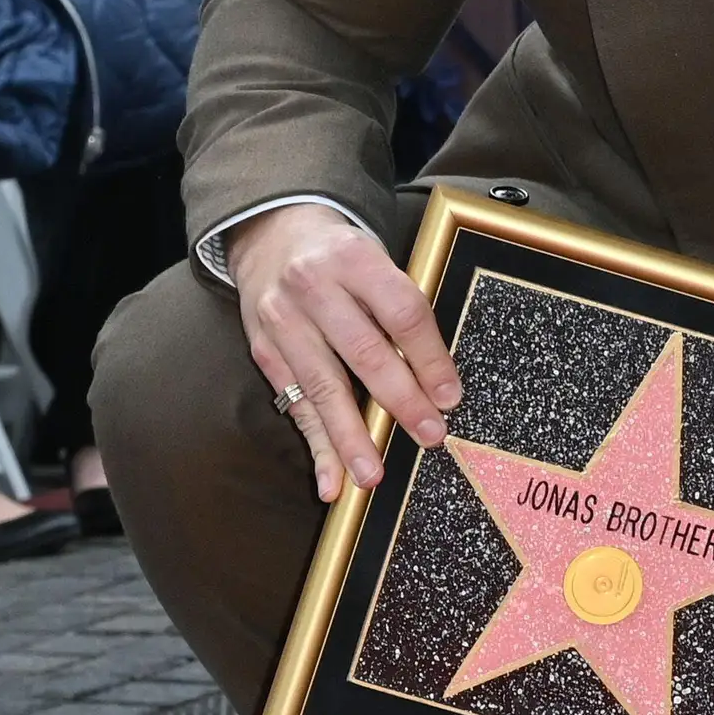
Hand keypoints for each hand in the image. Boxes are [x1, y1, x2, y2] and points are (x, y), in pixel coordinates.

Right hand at [230, 203, 461, 502]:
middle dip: (399, 400)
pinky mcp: (263, 350)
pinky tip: (331, 479)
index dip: (429, 357)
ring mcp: (282, 321)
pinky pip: (295, 405)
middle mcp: (313, 288)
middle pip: (364, 352)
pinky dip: (316, 445)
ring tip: (374, 475)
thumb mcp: (377, 261)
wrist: (272, 236)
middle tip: (429, 436)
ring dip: (351, 437)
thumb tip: (439, 379)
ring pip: (323, 386)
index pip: (401, 312)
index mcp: (354, 259)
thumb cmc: (343, 257)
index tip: (450, 397)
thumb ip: (401, 307)